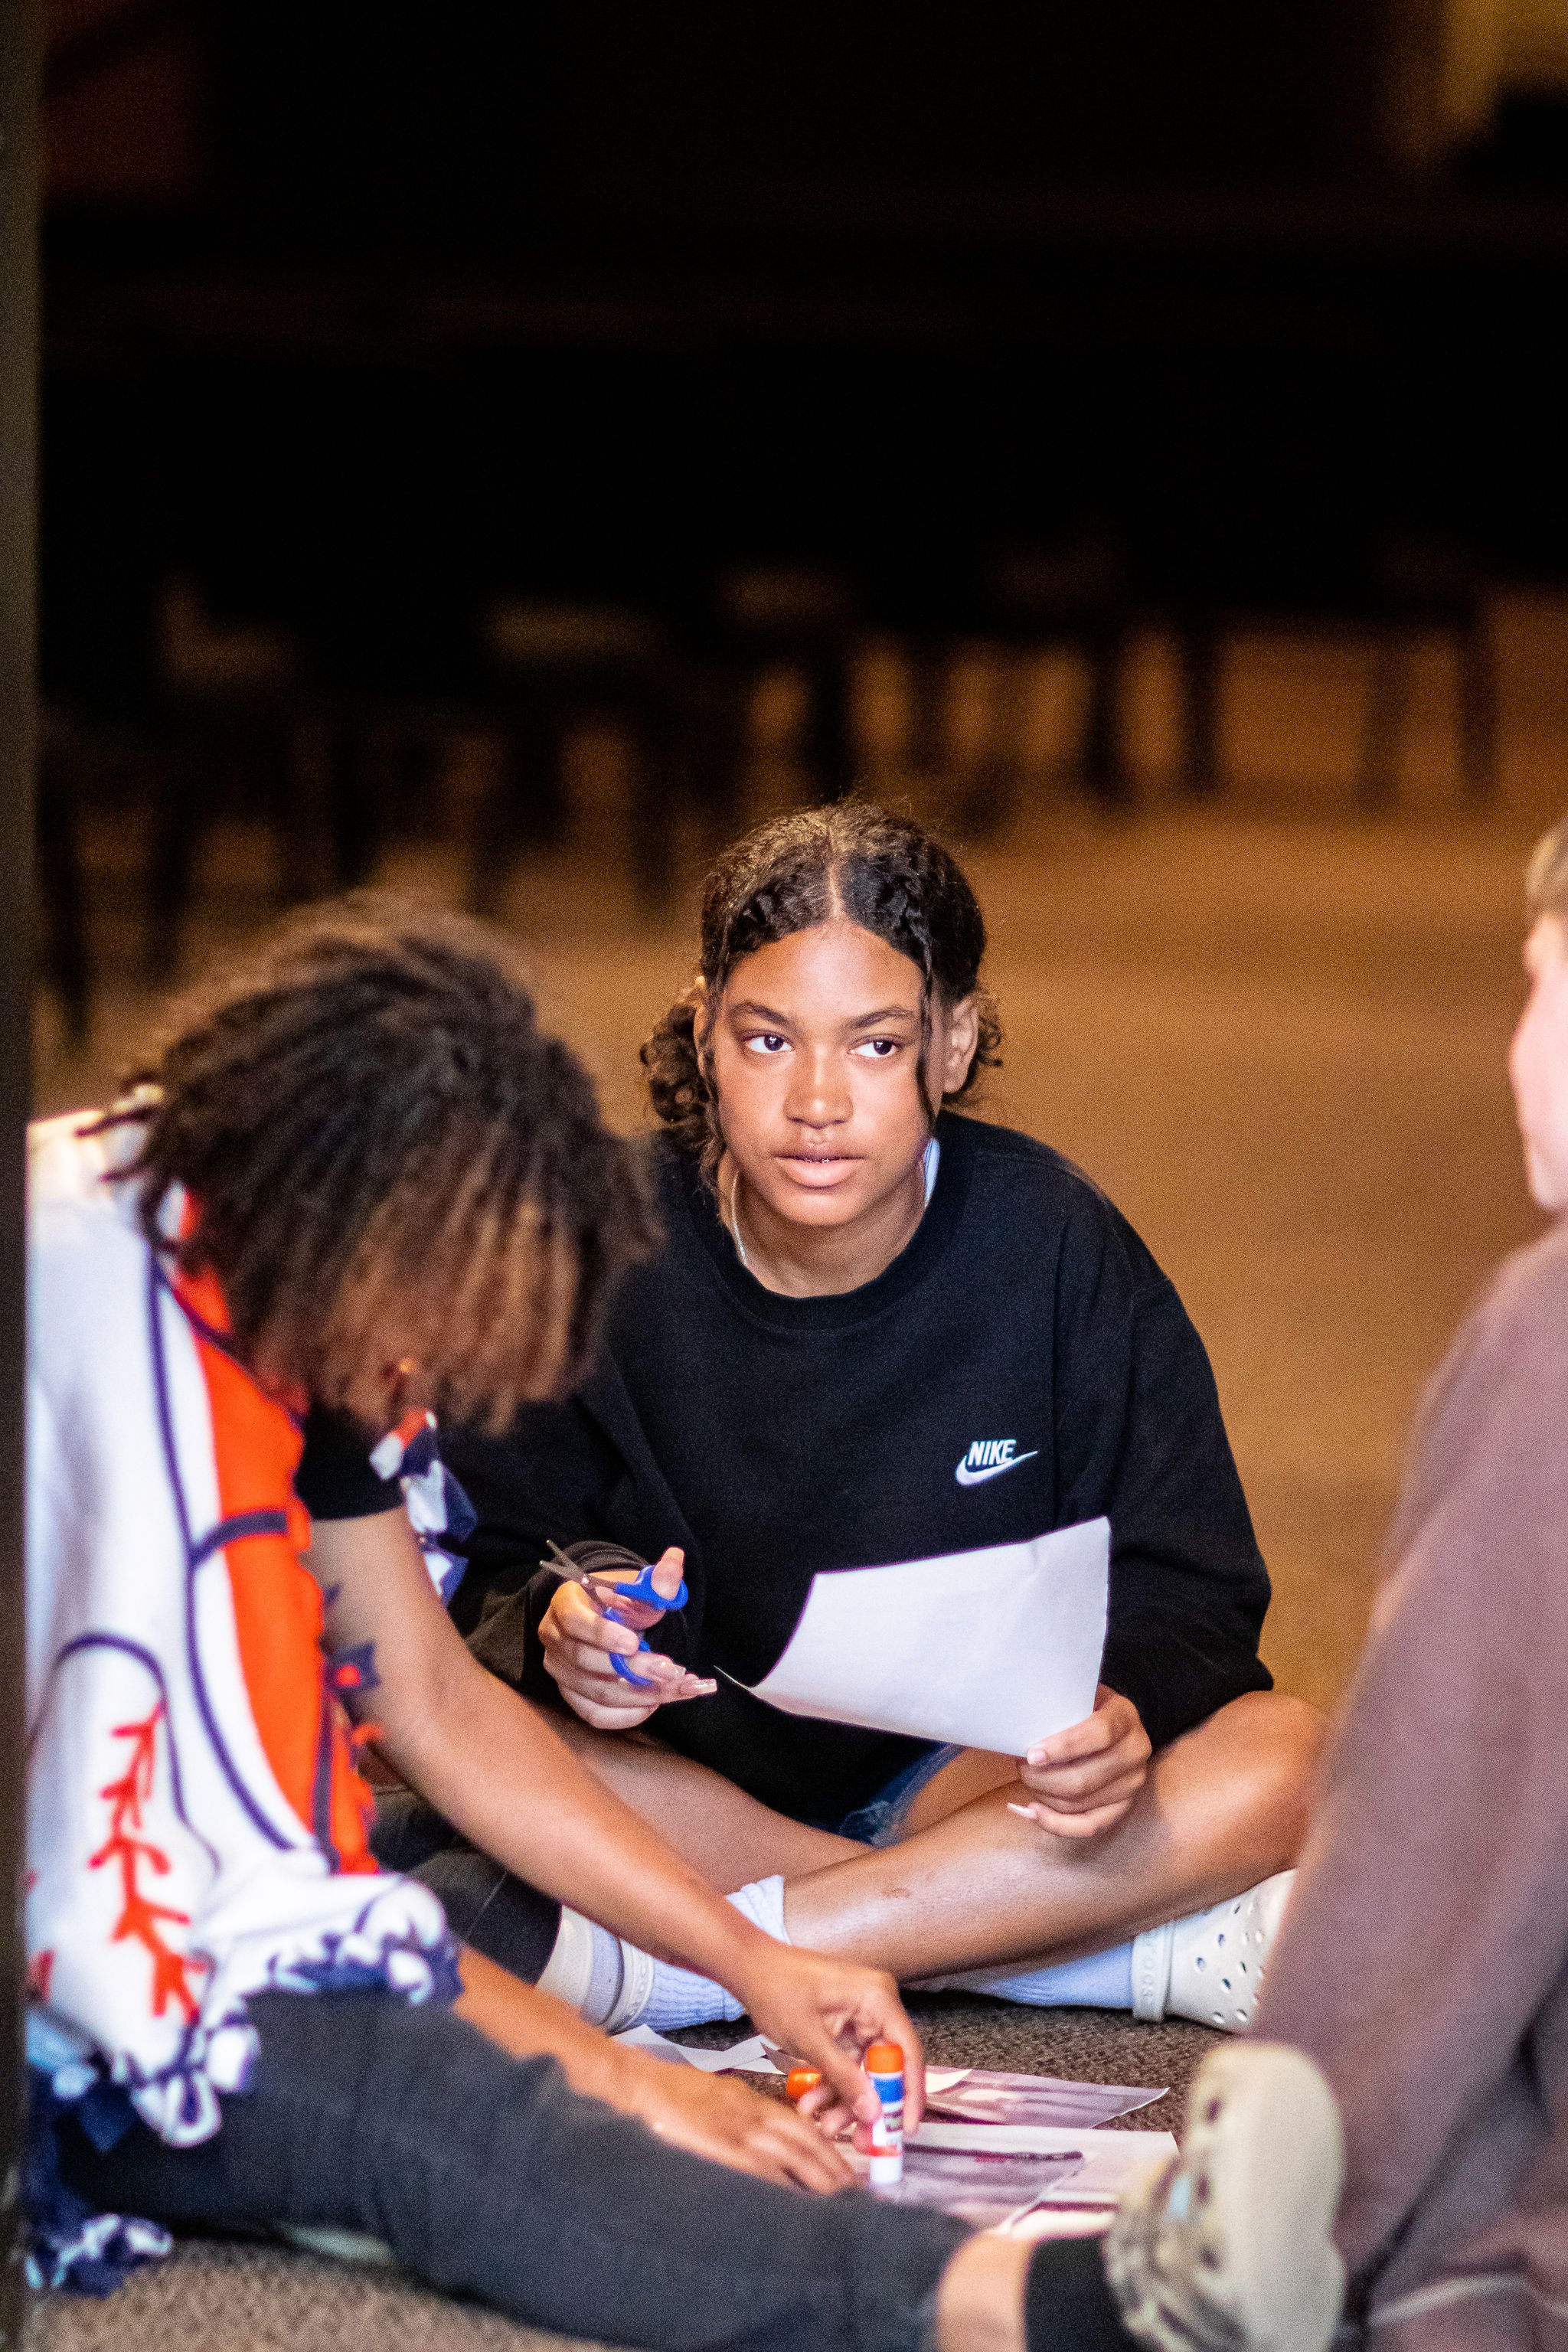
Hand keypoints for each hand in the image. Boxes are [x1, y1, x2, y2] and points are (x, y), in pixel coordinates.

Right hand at [539, 1547, 715, 1730]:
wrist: (605, 1619)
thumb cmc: (620, 1602)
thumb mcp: (639, 1587)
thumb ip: (658, 1578)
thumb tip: (675, 1560)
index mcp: (566, 1603)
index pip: (575, 1621)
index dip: (603, 1634)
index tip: (635, 1642)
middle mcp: (554, 1638)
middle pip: (586, 1661)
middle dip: (633, 1669)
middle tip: (671, 1670)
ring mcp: (559, 1670)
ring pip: (595, 1692)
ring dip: (639, 1694)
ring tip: (674, 1688)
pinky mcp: (570, 1695)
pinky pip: (595, 1715)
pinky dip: (627, 1715)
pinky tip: (653, 1704)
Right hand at [613, 2045, 854, 2191]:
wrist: (644, 2085)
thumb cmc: (676, 2092)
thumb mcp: (722, 2097)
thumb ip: (748, 2117)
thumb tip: (769, 2144)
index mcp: (754, 2102)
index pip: (803, 2128)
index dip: (829, 2152)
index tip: (847, 2173)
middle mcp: (754, 2115)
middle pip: (806, 2145)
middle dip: (834, 2171)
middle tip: (857, 2195)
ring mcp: (740, 2131)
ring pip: (793, 2158)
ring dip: (820, 2181)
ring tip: (841, 2204)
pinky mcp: (723, 2147)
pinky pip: (763, 2172)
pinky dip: (785, 2188)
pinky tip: (797, 2205)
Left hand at [727, 1941, 925, 2139]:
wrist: (749, 1968)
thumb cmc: (778, 1989)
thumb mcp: (811, 2040)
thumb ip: (844, 2077)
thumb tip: (874, 2111)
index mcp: (877, 1998)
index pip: (907, 2052)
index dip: (909, 2093)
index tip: (904, 2128)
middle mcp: (875, 2006)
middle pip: (886, 2066)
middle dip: (869, 2104)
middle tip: (862, 2140)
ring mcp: (859, 2017)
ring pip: (863, 2071)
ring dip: (844, 2100)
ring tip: (824, 2125)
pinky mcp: (844, 2027)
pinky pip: (847, 2063)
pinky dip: (832, 2085)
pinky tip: (812, 2105)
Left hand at [1011, 1684, 1151, 1839]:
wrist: (1116, 1722)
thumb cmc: (1086, 1707)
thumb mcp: (1078, 1694)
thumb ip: (1058, 1706)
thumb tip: (1019, 1724)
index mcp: (1125, 1717)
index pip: (1099, 1734)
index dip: (1063, 1747)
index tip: (1032, 1755)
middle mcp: (1135, 1752)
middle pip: (1084, 1779)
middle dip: (1043, 1777)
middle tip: (1021, 1765)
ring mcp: (1132, 1783)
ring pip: (1079, 1803)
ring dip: (1043, 1795)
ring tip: (1026, 1778)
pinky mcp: (1123, 1806)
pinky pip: (1088, 1826)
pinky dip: (1056, 1824)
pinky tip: (1033, 1811)